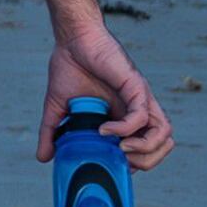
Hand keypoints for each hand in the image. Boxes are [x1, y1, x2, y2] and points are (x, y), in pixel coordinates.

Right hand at [39, 23, 172, 167]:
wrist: (72, 39)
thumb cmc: (69, 67)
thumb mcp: (57, 108)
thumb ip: (52, 133)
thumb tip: (43, 158)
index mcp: (125, 118)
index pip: (146, 148)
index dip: (135, 163)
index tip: (111, 166)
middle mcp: (138, 110)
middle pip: (163, 145)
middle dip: (147, 161)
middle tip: (120, 161)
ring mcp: (140, 99)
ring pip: (164, 134)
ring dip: (146, 149)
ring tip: (120, 150)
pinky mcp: (137, 87)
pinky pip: (141, 116)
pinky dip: (126, 129)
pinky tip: (104, 130)